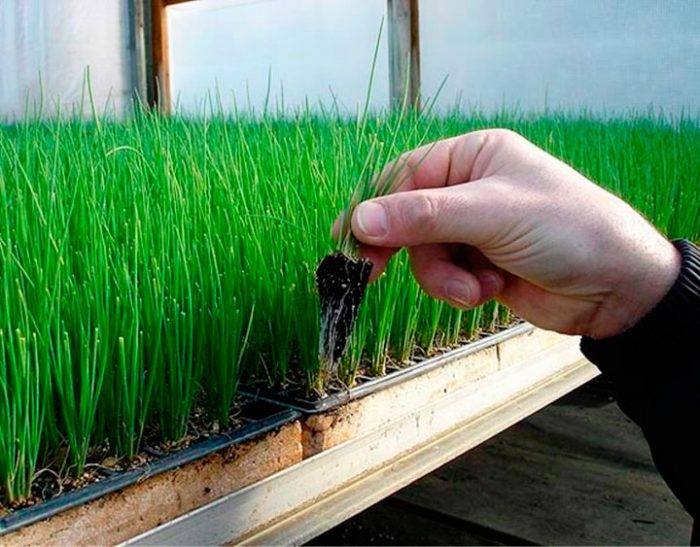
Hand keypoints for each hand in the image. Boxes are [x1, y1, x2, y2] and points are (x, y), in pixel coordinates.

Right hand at [340, 129, 680, 338]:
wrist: (617, 287)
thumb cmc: (566, 229)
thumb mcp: (491, 214)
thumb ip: (423, 216)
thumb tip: (359, 220)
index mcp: (473, 156)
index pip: (406, 176)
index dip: (375, 208)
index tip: (348, 240)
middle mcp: (470, 189)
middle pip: (408, 218)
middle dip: (404, 249)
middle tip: (372, 275)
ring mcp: (474, 229)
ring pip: (425, 254)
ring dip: (443, 277)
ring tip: (475, 288)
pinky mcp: (479, 265)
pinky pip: (445, 277)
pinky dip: (461, 288)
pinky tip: (491, 291)